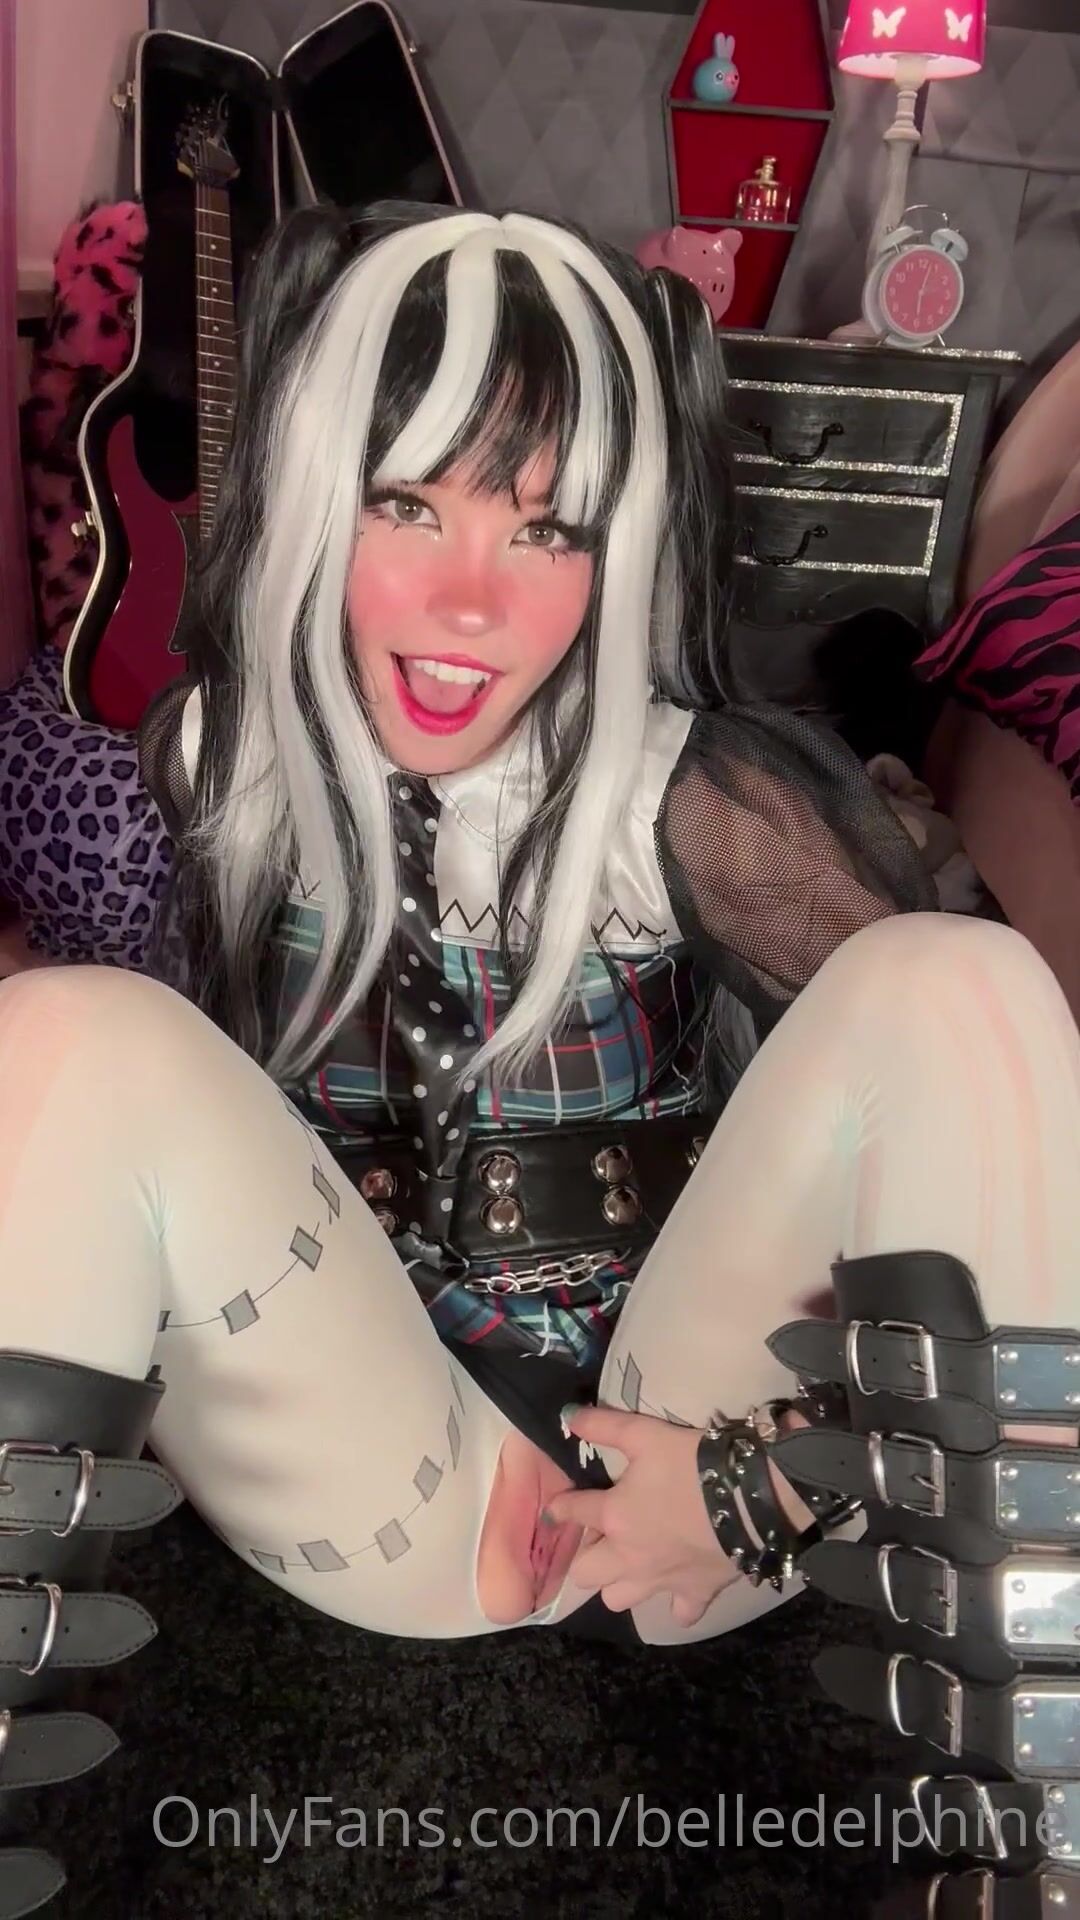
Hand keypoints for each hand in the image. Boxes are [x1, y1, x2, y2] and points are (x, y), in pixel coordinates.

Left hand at [541, 1405, 739, 1626]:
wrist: (748, 1498)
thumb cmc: (691, 1464)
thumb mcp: (645, 1433)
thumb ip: (603, 1425)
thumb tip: (566, 1416)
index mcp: (613, 1516)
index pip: (571, 1512)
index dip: (561, 1508)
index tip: (558, 1507)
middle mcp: (628, 1556)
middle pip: (585, 1574)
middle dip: (586, 1558)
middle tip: (604, 1537)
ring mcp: (660, 1581)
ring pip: (618, 1600)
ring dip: (620, 1585)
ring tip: (633, 1564)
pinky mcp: (694, 1593)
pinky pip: (679, 1614)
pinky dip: (676, 1605)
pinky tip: (679, 1588)